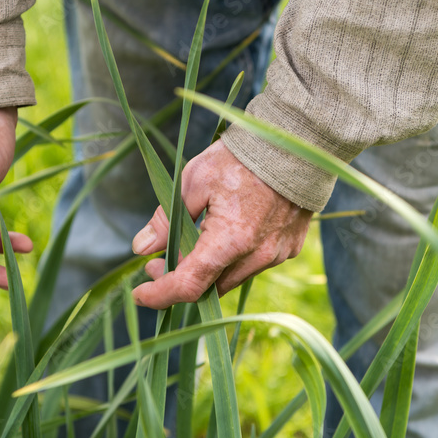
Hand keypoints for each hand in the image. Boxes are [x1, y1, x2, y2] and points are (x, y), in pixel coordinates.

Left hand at [130, 140, 312, 308]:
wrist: (297, 142)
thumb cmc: (241, 157)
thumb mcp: (194, 181)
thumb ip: (167, 219)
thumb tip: (141, 248)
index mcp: (231, 240)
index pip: (189, 286)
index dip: (160, 295)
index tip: (140, 293)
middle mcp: (257, 255)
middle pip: (209, 289)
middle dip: (179, 281)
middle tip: (158, 263)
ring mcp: (277, 255)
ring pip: (232, 279)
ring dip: (207, 271)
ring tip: (189, 245)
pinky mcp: (290, 248)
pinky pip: (253, 266)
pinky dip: (232, 260)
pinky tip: (222, 236)